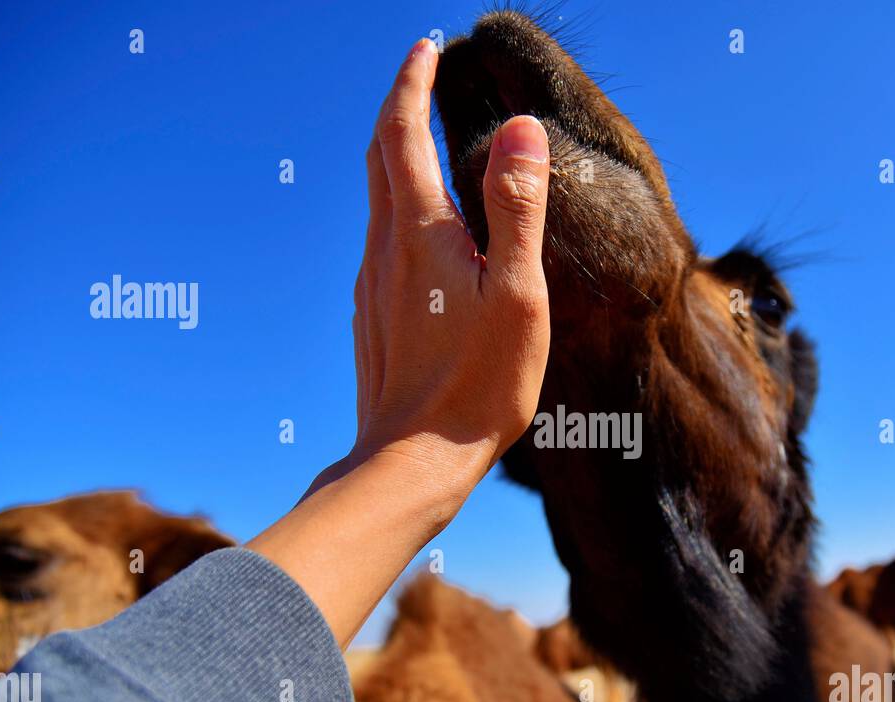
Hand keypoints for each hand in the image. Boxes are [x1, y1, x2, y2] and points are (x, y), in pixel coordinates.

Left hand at [249, 38, 551, 645]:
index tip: (427, 47)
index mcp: (419, 232)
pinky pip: (380, 241)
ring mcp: (372, 286)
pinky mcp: (373, 318)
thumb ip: (517, 208)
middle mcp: (384, 249)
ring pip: (376, 199)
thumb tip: (522, 128)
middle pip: (379, 157)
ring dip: (396, 157)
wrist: (412, 461)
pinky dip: (397, 206)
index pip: (403, 131)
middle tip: (421, 76)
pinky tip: (420, 231)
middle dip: (398, 108)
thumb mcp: (516, 294)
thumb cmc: (477, 386)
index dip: (412, 82)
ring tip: (424, 140)